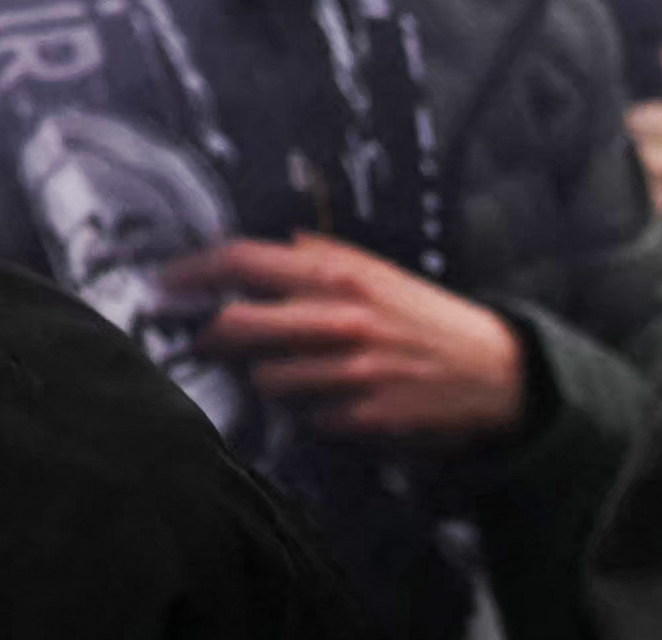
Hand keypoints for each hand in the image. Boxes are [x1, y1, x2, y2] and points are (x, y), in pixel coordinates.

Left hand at [158, 234, 531, 445]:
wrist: (494, 370)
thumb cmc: (426, 317)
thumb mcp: (376, 271)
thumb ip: (321, 258)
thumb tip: (269, 245)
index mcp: (340, 274)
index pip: (245, 261)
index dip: (196, 271)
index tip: (167, 281)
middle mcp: (340, 319)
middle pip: (239, 324)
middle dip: (210, 333)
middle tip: (200, 337)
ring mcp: (351, 371)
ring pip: (266, 378)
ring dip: (266, 376)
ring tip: (291, 369)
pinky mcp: (363, 416)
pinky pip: (306, 415)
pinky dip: (308, 408)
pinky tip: (329, 398)